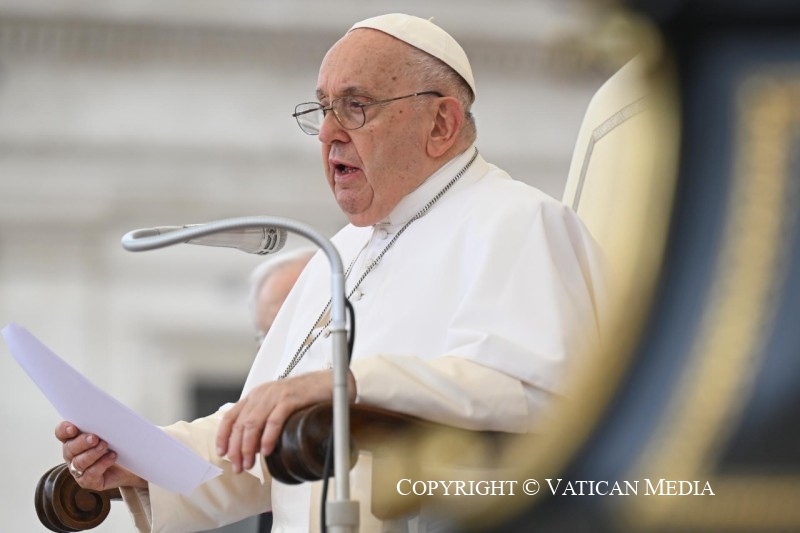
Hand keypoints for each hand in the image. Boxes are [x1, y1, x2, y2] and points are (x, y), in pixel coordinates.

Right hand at [55, 421, 146, 490]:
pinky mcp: (88, 482)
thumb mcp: (112, 431)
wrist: (132, 464)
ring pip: (79, 462)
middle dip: (82, 442)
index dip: (64, 429)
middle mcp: (73, 455)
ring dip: (92, 453)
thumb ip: (104, 424)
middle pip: (70, 448)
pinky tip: (112, 456)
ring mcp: (79, 470)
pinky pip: (91, 474)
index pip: (62, 432)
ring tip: (105, 446)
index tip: (73, 428)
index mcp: (74, 439)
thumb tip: (108, 416)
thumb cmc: (120, 444)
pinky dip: (102, 464)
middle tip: (95, 438)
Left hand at [216, 370, 355, 473]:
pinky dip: (268, 437)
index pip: (231, 416)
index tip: (222, 453)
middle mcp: (262, 394)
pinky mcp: (291, 399)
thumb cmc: (305, 397)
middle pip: (240, 424)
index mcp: (256, 396)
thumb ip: (264, 420)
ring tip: (250, 463)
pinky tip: (267, 450)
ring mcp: (276, 395)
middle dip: (236, 449)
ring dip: (248, 447)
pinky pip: (274, 421)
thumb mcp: (278, 405)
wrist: (327, 383)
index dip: (223, 436)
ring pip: (253, 424)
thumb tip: (253, 447)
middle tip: (239, 467)